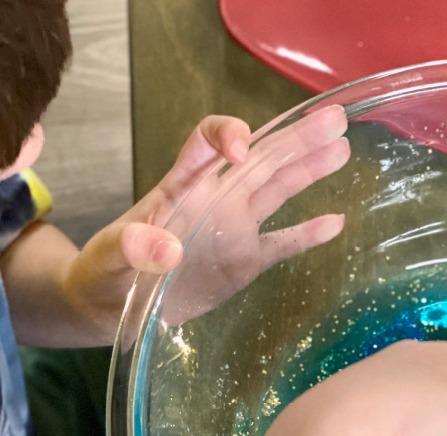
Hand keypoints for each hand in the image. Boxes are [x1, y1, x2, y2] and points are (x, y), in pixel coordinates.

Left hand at [63, 106, 351, 332]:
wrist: (108, 304)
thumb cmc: (104, 268)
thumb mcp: (109, 256)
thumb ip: (132, 247)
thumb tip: (168, 249)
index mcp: (180, 187)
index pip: (206, 140)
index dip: (226, 134)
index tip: (240, 149)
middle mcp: (213, 200)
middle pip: (258, 158)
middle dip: (293, 138)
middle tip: (332, 119)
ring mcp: (232, 229)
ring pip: (276, 191)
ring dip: (307, 169)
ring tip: (341, 147)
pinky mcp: (242, 262)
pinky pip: (280, 245)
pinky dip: (307, 236)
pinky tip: (336, 223)